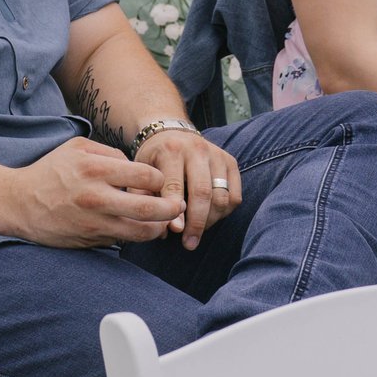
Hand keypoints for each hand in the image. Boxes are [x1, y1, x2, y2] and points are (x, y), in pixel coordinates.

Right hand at [0, 137, 182, 247]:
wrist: (19, 203)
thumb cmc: (51, 171)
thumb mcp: (78, 147)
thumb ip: (111, 153)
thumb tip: (138, 168)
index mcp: (96, 169)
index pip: (147, 176)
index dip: (159, 180)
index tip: (158, 182)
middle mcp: (97, 198)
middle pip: (151, 209)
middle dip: (172, 209)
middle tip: (177, 207)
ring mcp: (94, 223)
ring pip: (142, 232)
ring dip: (158, 228)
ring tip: (161, 222)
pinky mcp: (91, 241)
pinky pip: (123, 240)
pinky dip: (134, 235)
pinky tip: (133, 227)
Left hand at [135, 127, 243, 249]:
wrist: (171, 132)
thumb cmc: (153, 159)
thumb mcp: (141, 172)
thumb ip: (145, 199)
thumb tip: (164, 230)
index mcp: (171, 151)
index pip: (175, 186)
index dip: (176, 213)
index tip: (175, 232)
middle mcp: (197, 150)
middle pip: (203, 193)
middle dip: (197, 223)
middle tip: (189, 244)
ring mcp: (217, 155)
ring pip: (221, 197)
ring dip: (210, 221)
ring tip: (196, 230)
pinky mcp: (230, 162)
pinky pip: (234, 196)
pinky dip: (224, 213)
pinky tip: (209, 217)